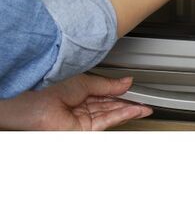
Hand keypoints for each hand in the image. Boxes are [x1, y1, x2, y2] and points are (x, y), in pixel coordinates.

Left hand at [0, 74, 151, 130]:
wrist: (34, 99)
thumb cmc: (50, 86)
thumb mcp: (86, 80)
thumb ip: (108, 85)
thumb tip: (126, 82)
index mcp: (80, 91)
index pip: (106, 93)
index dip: (122, 92)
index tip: (136, 90)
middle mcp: (81, 105)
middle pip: (110, 105)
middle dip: (129, 103)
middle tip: (145, 101)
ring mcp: (82, 118)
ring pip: (111, 114)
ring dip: (129, 110)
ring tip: (144, 107)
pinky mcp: (83, 130)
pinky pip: (106, 121)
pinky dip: (121, 116)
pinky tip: (132, 111)